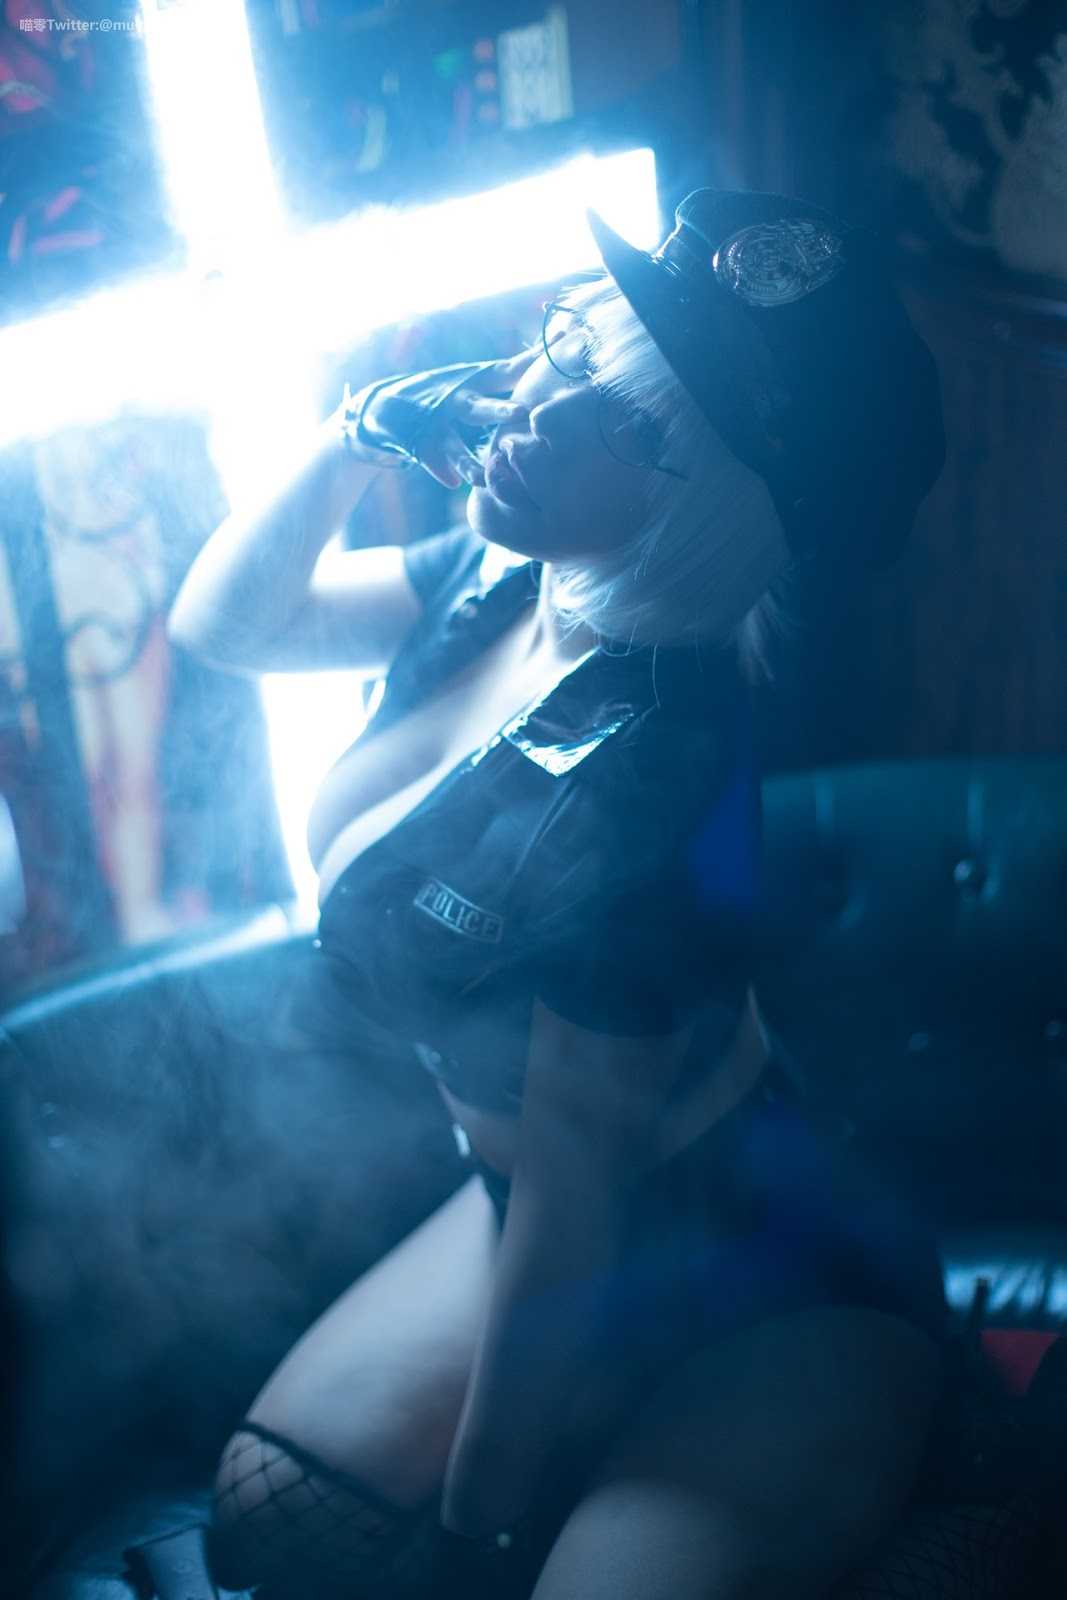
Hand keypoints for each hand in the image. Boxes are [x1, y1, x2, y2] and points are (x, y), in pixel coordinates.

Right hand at [345, 347, 537, 489]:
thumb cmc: (444, 395)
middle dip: (500, 409)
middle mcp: (456, 399)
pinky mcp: (417, 442)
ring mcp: (435, 422)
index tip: (561, 346)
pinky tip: (452, 482)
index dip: (533, 362)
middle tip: (523, 411)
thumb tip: (549, 356)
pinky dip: (441, 470)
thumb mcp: (475, 380)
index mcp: (475, 381)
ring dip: (468, 458)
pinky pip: (431, 459)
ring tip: (482, 475)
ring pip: (454, 443)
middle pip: (480, 406)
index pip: (509, 371)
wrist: (386, 406)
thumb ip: (509, 375)